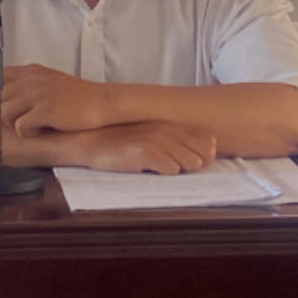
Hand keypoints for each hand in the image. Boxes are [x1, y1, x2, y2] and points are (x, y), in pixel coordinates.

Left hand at [2, 63, 111, 135]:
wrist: (101, 102)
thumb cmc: (76, 96)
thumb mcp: (48, 81)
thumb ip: (27, 84)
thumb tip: (2, 97)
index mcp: (31, 71)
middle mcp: (31, 80)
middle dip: (0, 111)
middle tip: (12, 120)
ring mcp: (38, 95)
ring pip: (4, 112)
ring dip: (13, 122)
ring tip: (28, 124)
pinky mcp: (45, 111)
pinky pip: (20, 126)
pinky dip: (26, 132)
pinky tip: (38, 130)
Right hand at [78, 121, 216, 174]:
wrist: (90, 142)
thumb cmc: (120, 143)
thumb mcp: (150, 135)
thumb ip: (173, 140)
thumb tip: (201, 157)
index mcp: (170, 124)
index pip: (207, 139)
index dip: (206, 155)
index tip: (195, 163)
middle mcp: (167, 129)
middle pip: (203, 154)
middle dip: (196, 165)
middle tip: (175, 167)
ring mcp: (158, 140)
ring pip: (191, 162)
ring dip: (181, 169)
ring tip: (161, 168)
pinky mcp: (147, 152)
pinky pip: (171, 169)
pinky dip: (165, 173)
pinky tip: (150, 170)